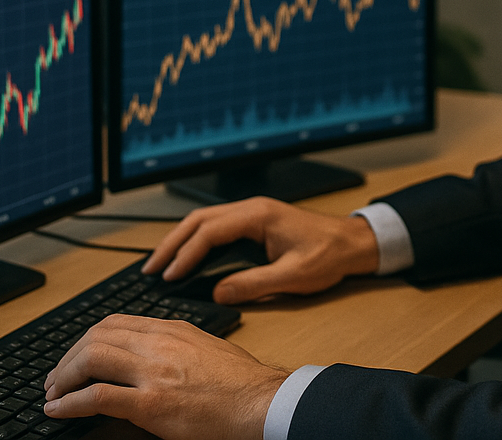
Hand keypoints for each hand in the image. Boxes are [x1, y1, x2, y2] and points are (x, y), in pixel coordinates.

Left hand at [43, 314, 288, 439]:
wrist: (261, 401)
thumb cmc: (240, 381)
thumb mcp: (203, 346)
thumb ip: (173, 345)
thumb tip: (147, 355)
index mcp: (170, 329)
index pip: (114, 322)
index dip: (86, 339)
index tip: (75, 356)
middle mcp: (158, 343)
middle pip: (96, 336)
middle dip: (68, 357)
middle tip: (55, 378)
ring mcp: (153, 372)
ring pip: (91, 358)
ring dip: (63, 377)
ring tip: (52, 393)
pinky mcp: (151, 404)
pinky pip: (98, 396)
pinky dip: (70, 403)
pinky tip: (58, 410)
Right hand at [142, 196, 379, 302]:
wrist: (351, 242)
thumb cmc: (328, 255)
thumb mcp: (292, 277)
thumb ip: (254, 284)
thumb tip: (218, 292)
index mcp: (258, 216)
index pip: (210, 231)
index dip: (186, 254)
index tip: (169, 276)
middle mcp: (251, 208)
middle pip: (199, 220)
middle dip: (172, 243)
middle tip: (150, 270)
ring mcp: (251, 212)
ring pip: (204, 221)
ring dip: (180, 240)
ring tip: (160, 265)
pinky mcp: (253, 222)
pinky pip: (216, 227)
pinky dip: (196, 240)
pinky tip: (185, 258)